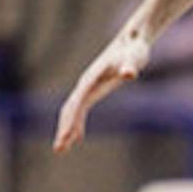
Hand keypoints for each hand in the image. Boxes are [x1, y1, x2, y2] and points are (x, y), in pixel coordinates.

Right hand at [53, 31, 149, 152]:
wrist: (132, 41)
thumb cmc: (134, 50)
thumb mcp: (134, 59)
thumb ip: (130, 66)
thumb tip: (129, 74)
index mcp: (90, 79)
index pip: (76, 104)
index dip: (70, 121)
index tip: (65, 138)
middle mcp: (85, 83)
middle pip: (70, 109)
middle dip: (63, 129)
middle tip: (59, 150)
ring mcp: (88, 86)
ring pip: (72, 110)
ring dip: (67, 129)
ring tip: (62, 149)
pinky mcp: (95, 89)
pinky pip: (81, 109)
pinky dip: (77, 123)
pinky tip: (78, 138)